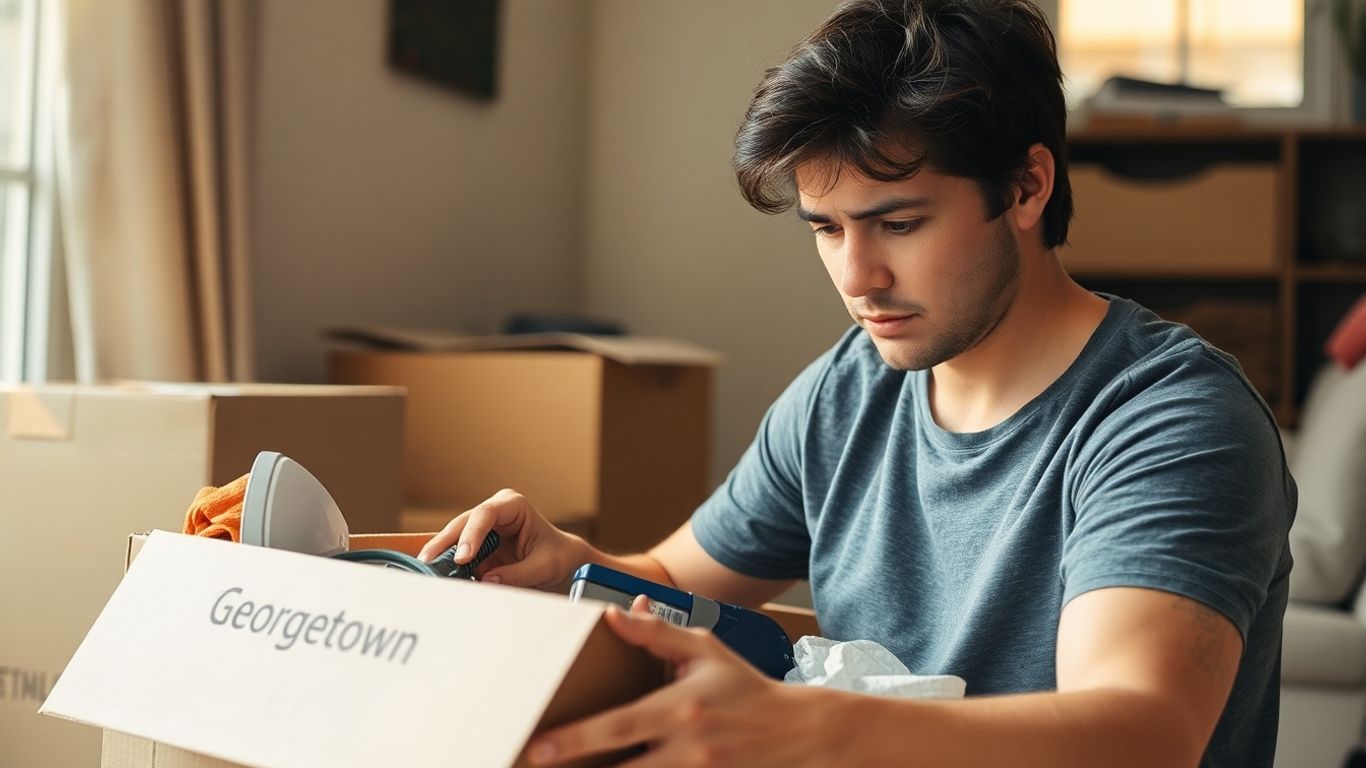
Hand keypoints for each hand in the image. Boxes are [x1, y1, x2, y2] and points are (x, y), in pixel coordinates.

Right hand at [415, 489, 589, 590]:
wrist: (560, 561)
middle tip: (429, 562)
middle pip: (463, 524)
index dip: (472, 534)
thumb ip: (518, 574)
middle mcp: (493, 512)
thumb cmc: (556, 556)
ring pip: (454, 537)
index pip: (486, 515)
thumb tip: (488, 581)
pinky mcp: (475, 546)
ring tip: (426, 571)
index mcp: (513, 506)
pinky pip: (457, 553)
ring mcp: (481, 528)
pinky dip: (447, 565)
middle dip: (445, 542)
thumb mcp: (544, 566)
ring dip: (441, 554)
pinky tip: (436, 576)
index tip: (463, 558)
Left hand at [526, 596, 833, 766]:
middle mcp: (686, 747)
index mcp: (679, 709)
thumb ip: (657, 635)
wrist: (799, 732)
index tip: (538, 746)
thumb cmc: (745, 687)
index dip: (575, 739)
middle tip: (534, 766)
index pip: (618, 726)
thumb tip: (615, 615)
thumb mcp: (705, 651)